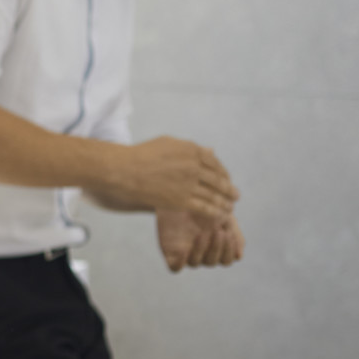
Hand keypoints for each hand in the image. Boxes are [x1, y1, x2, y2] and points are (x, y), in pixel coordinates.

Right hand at [98, 137, 238, 220]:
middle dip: (229, 189)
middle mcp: (193, 166)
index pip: (215, 163)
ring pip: (214, 196)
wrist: (123, 171)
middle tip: (235, 195)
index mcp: (191, 150)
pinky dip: (215, 212)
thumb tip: (210, 151)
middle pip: (219, 180)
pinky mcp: (182, 200)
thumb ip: (190, 148)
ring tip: (229, 207)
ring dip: (225, 203)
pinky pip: (205, 208)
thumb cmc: (141, 155)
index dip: (223, 173)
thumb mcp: (167, 143)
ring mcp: (189, 184)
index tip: (226, 180)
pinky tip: (219, 215)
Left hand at [157, 208, 245, 271]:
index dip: (229, 251)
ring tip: (202, 234)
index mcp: (216, 247)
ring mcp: (185, 253)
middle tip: (218, 232)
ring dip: (201, 250)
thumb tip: (239, 256)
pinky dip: (179, 264)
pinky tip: (184, 251)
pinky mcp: (169, 251)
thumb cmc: (205, 204)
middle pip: (212, 262)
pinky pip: (174, 267)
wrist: (179, 192)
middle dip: (217, 248)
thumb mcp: (224, 215)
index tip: (229, 235)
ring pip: (195, 263)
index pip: (226, 259)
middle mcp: (201, 253)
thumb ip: (234, 234)